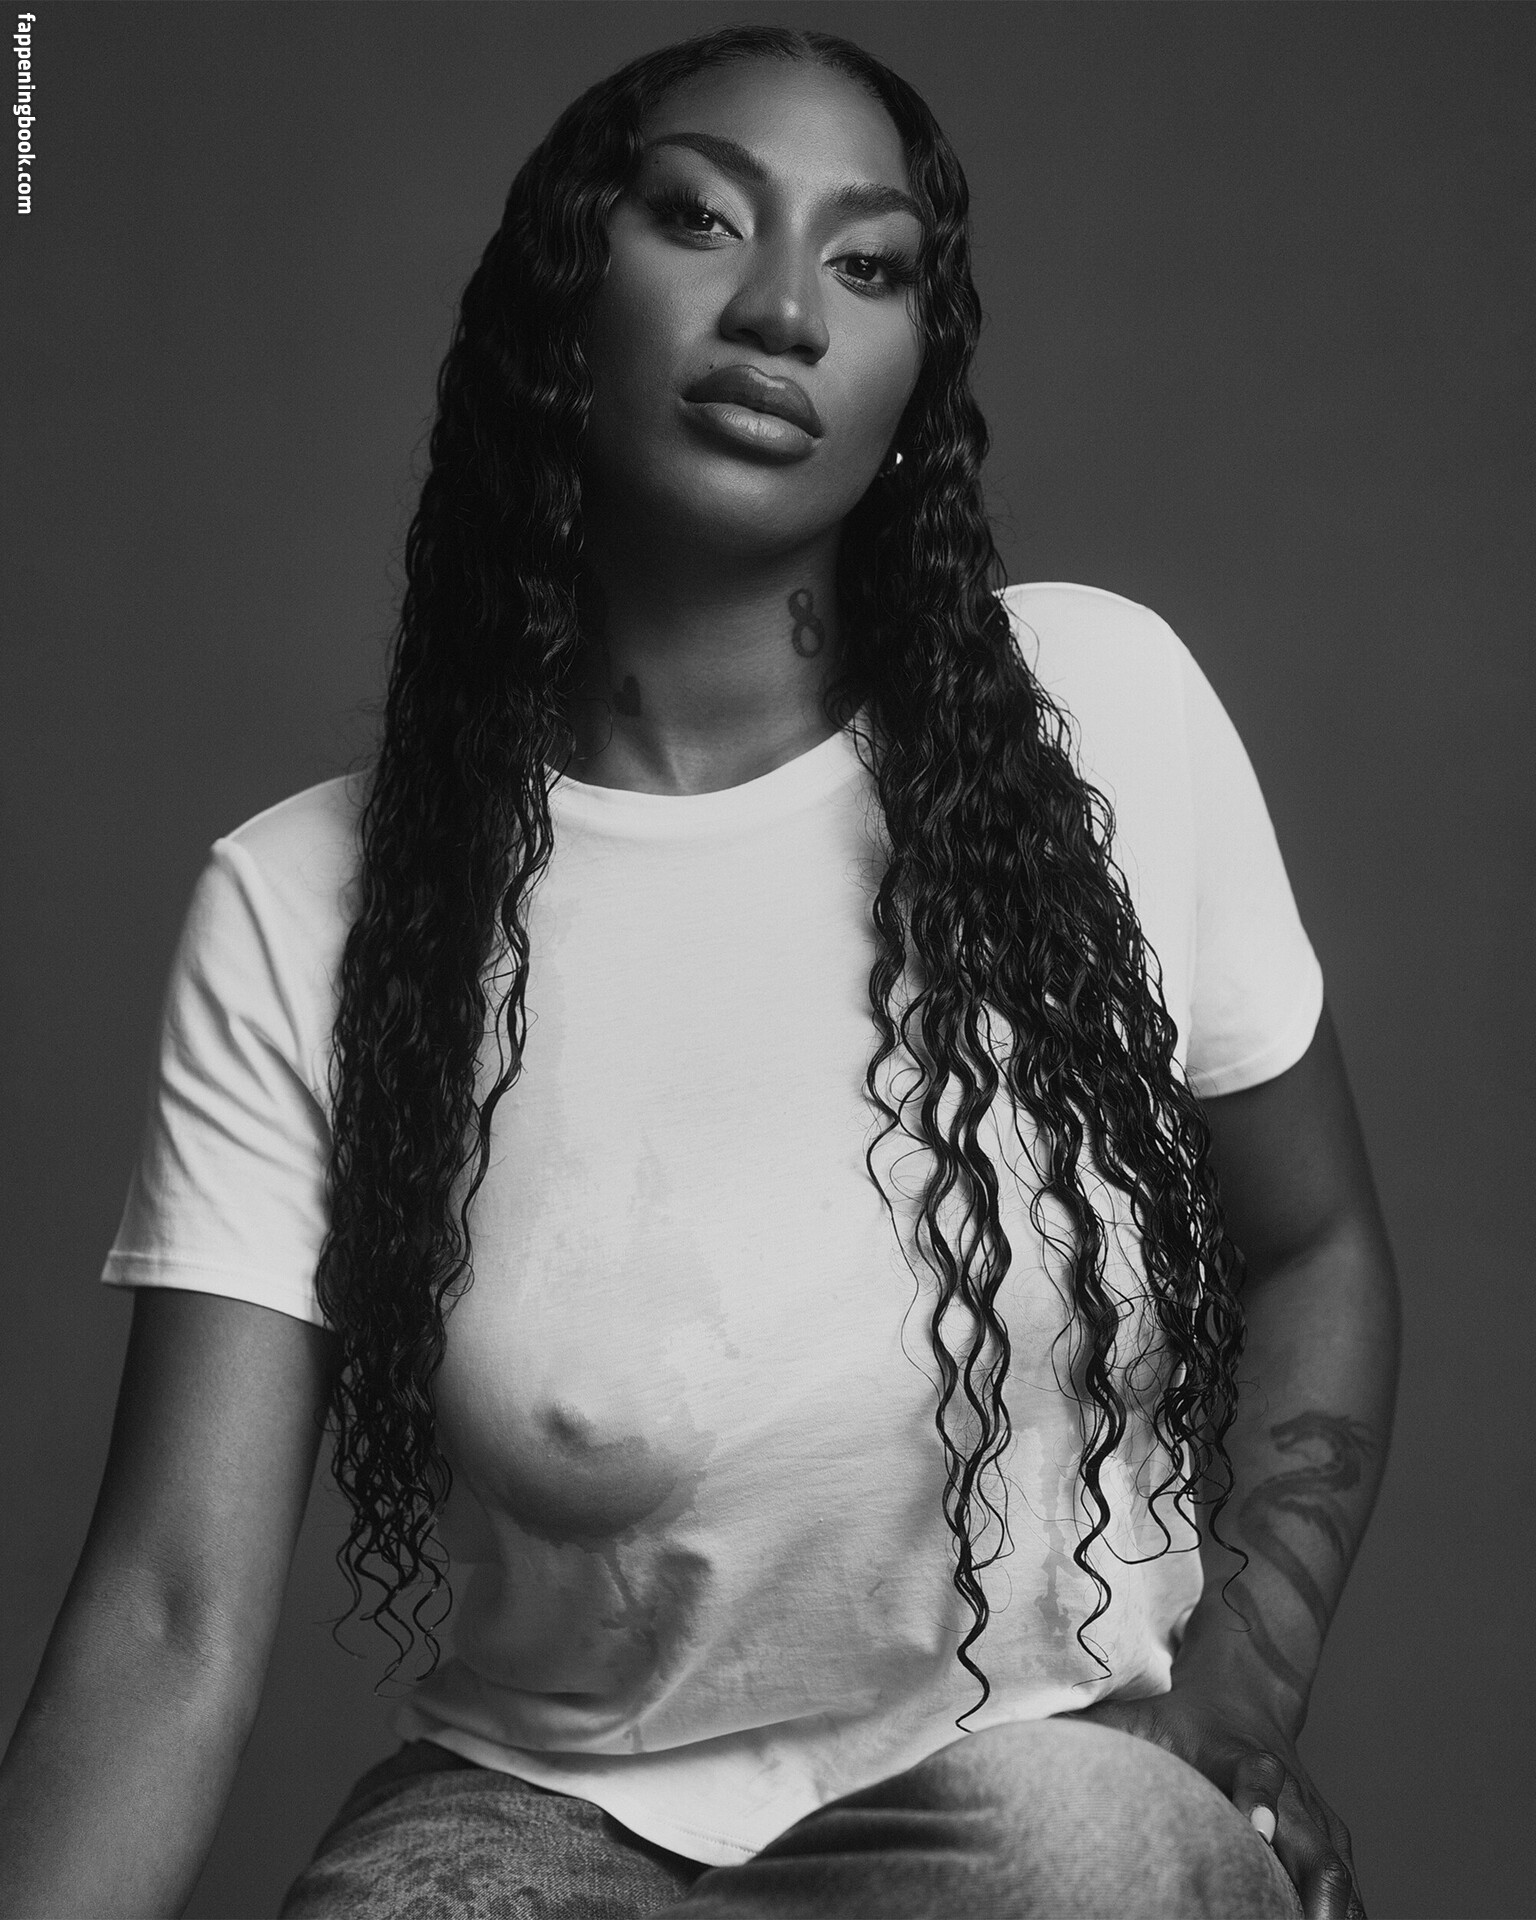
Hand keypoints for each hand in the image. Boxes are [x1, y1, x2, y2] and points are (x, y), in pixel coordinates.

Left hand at [1057, 1687, 1363, 1919]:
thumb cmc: (1176, 1715)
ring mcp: (1316, 1821)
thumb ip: (1090, 1740)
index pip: (1256, 1773)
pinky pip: (1343, 1896)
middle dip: (1312, 1891)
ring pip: (1335, 1877)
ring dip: (1331, 1917)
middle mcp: (1289, 1793)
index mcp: (1241, 1755)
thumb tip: (1016, 1751)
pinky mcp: (1329, 1846)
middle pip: (1315, 1844)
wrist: (1245, 1692)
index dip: (1255, 1795)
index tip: (1252, 1825)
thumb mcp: (1136, 1717)